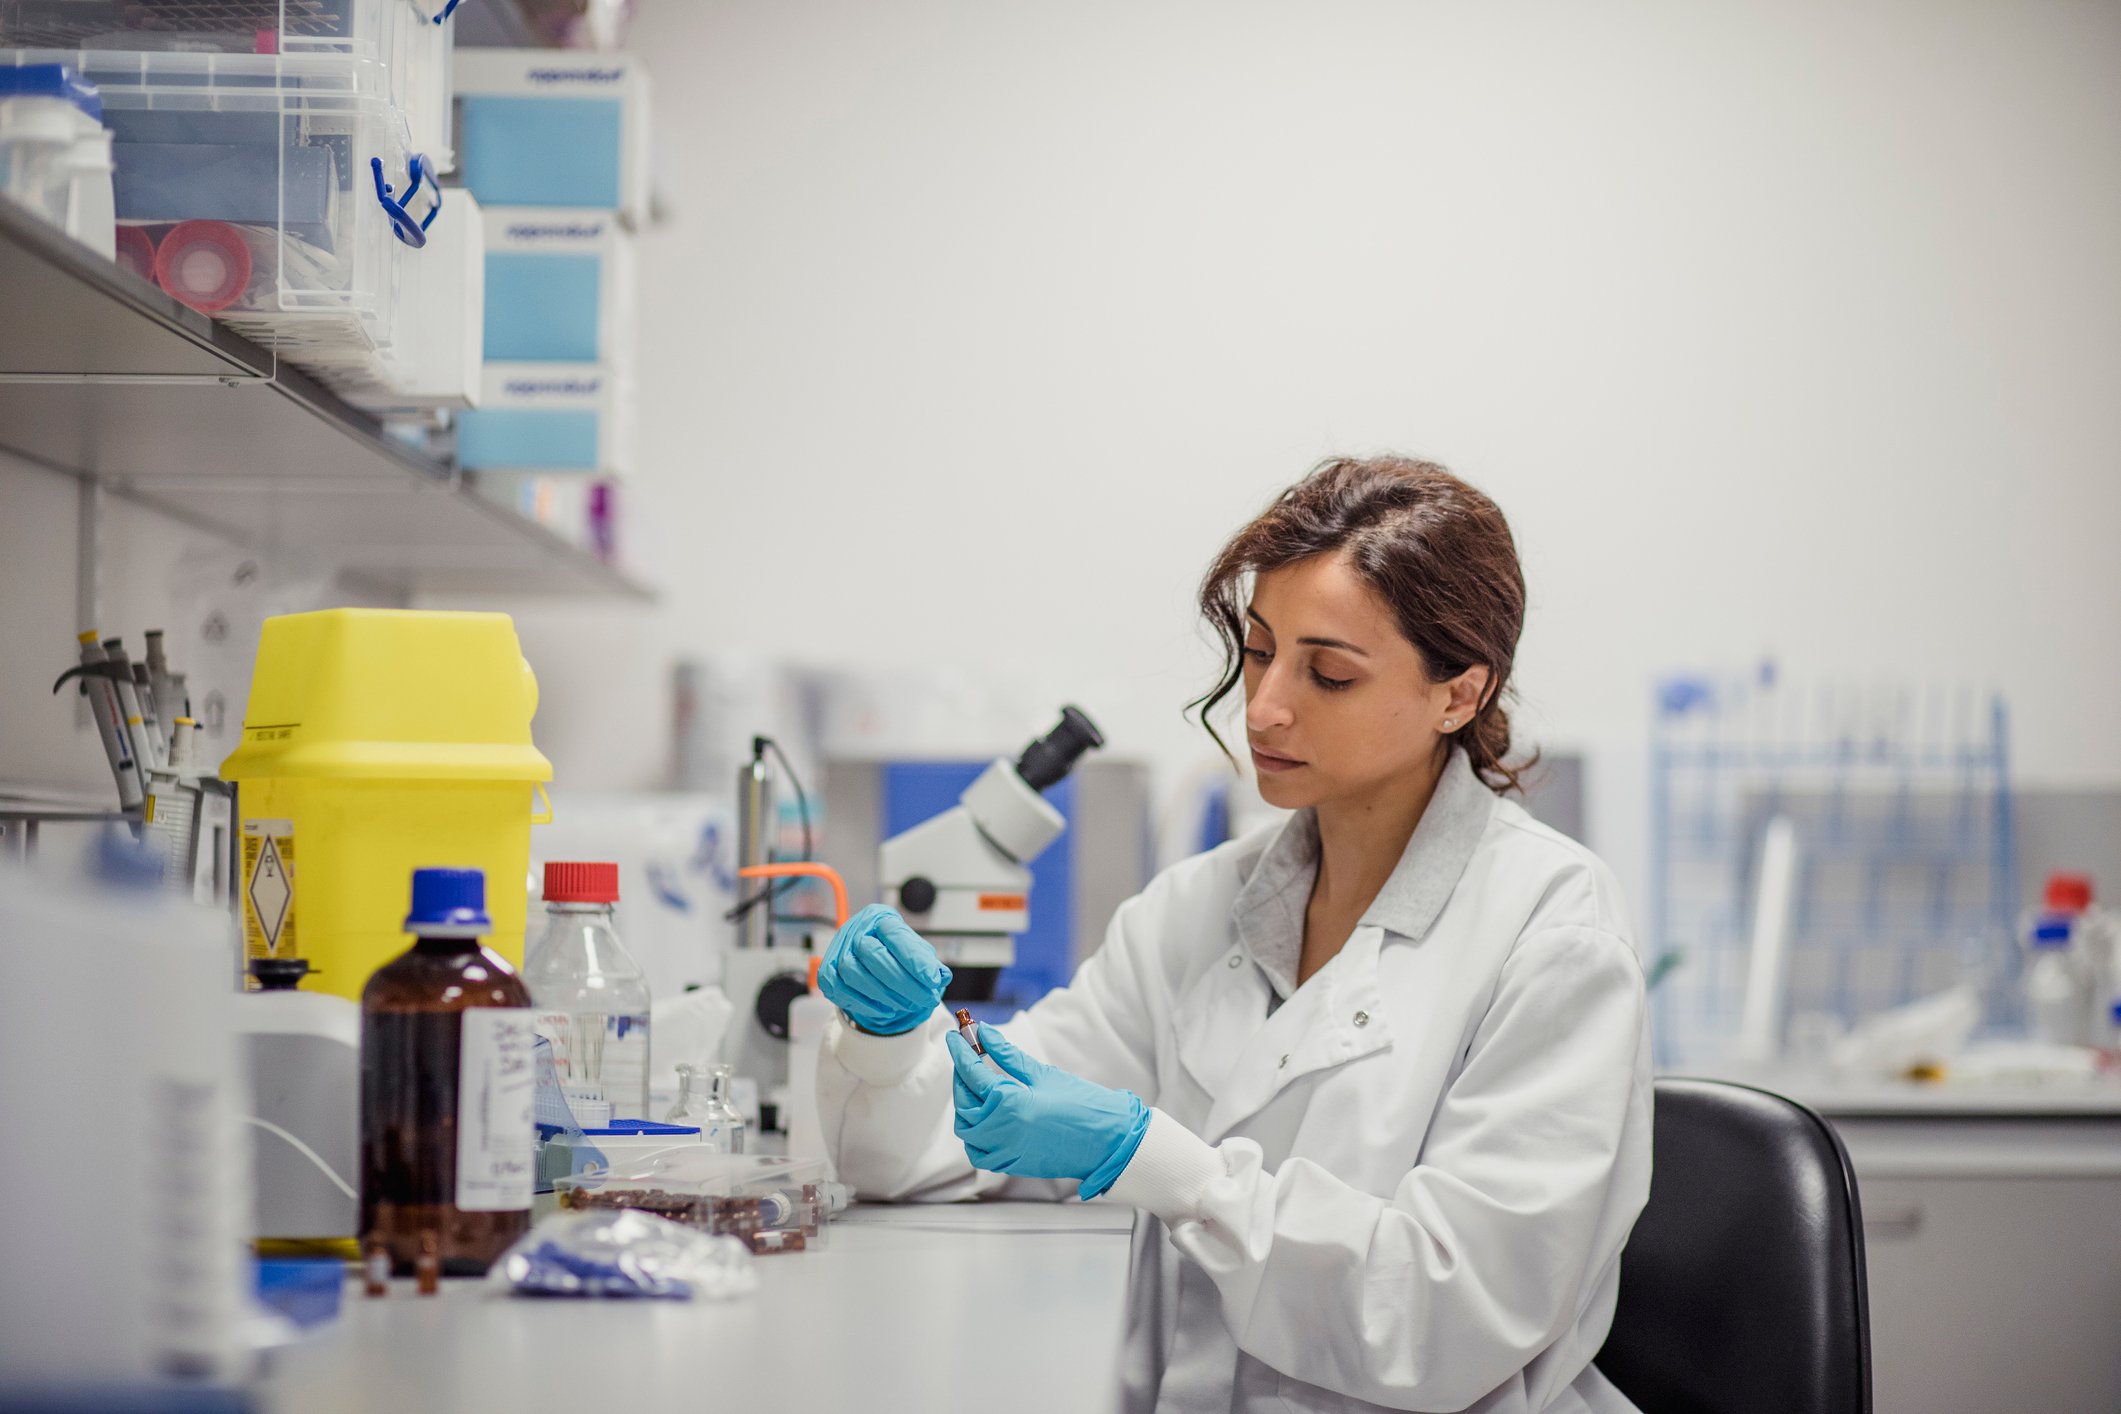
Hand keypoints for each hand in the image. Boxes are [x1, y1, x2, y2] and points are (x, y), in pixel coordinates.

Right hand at [817, 904, 951, 1035]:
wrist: (872, 964)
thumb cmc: (897, 956)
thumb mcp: (918, 954)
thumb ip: (929, 963)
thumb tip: (940, 976)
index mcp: (880, 917)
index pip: (895, 934)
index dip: (914, 959)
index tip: (933, 979)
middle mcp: (855, 928)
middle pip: (872, 953)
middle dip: (901, 981)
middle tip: (925, 998)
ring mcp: (837, 949)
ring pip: (852, 971)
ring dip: (882, 993)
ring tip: (905, 1004)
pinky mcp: (827, 972)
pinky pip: (838, 988)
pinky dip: (864, 1003)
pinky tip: (885, 1009)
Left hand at [947, 1023, 1150, 1198]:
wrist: (1109, 1141)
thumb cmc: (1083, 1105)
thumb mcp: (1044, 1075)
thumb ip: (1008, 1056)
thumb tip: (986, 1034)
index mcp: (1009, 1104)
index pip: (972, 1073)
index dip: (960, 1051)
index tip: (955, 1036)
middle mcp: (1001, 1131)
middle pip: (964, 1102)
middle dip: (962, 1077)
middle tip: (968, 1058)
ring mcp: (1004, 1152)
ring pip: (967, 1130)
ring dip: (966, 1106)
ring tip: (976, 1086)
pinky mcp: (1011, 1164)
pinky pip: (979, 1152)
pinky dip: (974, 1135)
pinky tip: (984, 1118)